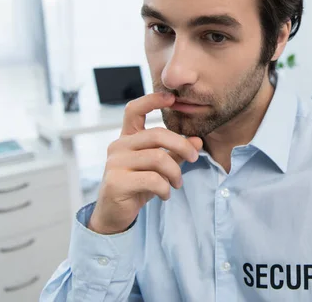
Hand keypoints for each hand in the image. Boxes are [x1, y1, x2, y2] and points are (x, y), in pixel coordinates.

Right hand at [88, 92, 202, 234]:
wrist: (114, 214)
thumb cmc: (138, 186)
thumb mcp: (159, 167)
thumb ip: (176, 153)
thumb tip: (197, 141)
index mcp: (127, 138)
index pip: (134, 110)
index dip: (152, 100)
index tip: (172, 98)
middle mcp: (118, 146)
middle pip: (157, 134)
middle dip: (182, 145)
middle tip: (194, 158)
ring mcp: (115, 163)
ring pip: (158, 158)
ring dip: (175, 172)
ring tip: (177, 183)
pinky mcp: (116, 182)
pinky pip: (152, 179)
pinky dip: (165, 188)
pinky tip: (165, 195)